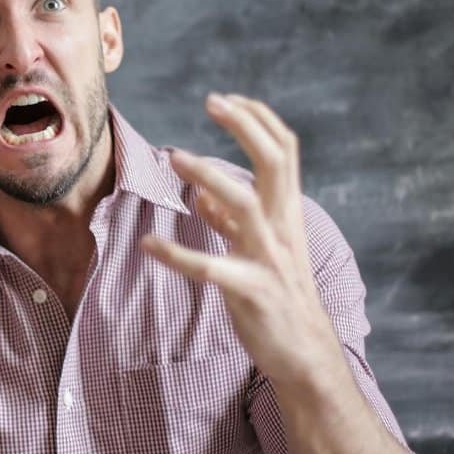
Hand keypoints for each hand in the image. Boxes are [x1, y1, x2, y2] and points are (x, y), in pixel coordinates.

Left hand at [140, 93, 340, 387]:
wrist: (305, 354)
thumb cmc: (278, 298)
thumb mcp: (257, 251)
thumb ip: (230, 221)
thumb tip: (202, 193)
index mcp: (286, 214)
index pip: (284, 151)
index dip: (258, 119)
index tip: (227, 99)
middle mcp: (283, 228)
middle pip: (275, 161)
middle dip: (244, 126)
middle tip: (211, 101)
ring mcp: (270, 258)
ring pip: (244, 203)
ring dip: (208, 175)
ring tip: (174, 157)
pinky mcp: (251, 291)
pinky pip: (211, 268)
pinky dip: (177, 255)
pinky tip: (148, 244)